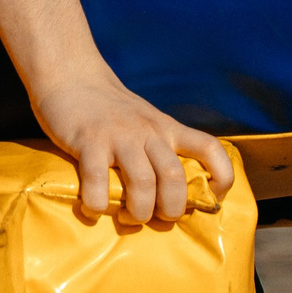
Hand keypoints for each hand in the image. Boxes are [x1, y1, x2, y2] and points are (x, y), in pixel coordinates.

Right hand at [31, 69, 235, 223]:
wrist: (69, 74)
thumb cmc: (106, 106)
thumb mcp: (144, 120)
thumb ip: (157, 146)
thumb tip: (167, 193)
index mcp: (166, 128)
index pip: (209, 148)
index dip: (222, 177)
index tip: (212, 198)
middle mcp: (147, 132)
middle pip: (174, 177)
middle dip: (170, 209)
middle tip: (158, 218)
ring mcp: (118, 136)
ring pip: (143, 183)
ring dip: (138, 212)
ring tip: (127, 218)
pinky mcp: (88, 141)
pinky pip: (98, 182)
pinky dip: (97, 205)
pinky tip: (93, 209)